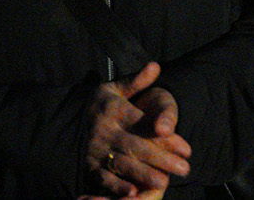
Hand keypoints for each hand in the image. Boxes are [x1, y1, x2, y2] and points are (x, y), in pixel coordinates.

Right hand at [84, 62, 191, 197]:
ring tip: (164, 182)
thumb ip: (137, 81)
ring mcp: (96, 151)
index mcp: (115, 111)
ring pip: (123, 164)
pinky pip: (103, 178)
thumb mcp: (114, 88)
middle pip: (137, 147)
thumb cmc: (100, 104)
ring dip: (144, 174)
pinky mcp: (88, 166)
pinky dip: (117, 187)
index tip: (186, 149)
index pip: (144, 125)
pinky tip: (133, 193)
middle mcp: (105, 132)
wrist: (67, 119)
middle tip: (184, 169)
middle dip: (162, 159)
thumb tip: (155, 66)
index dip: (166, 138)